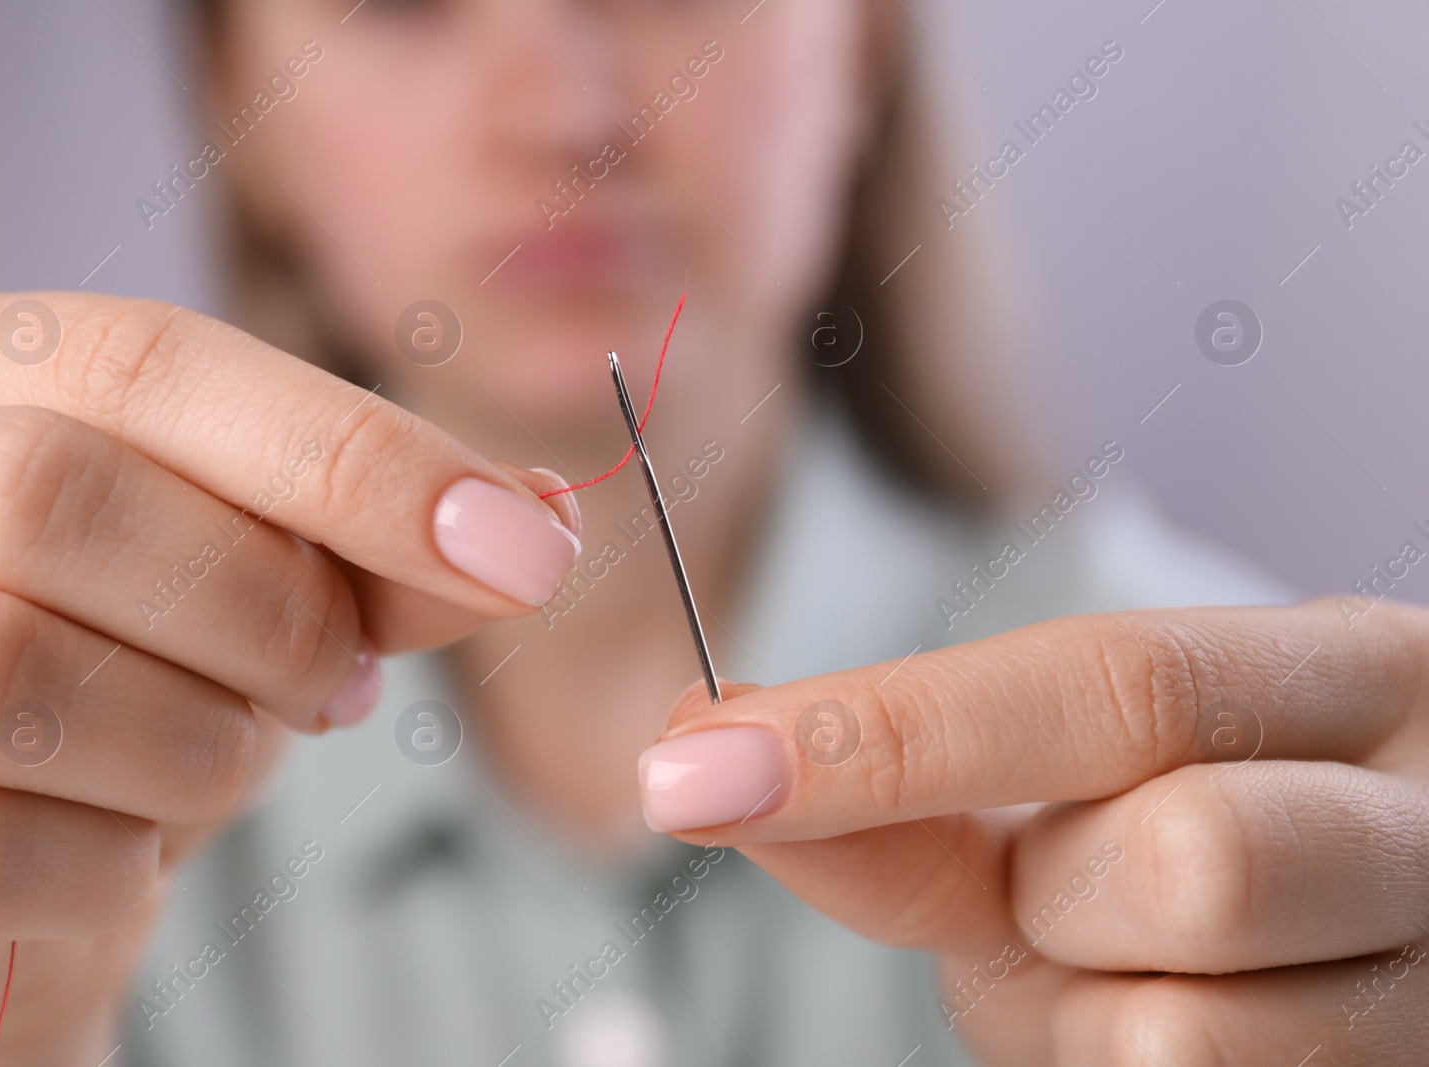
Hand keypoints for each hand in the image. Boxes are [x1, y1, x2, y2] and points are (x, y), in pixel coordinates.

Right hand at [0, 288, 579, 1061]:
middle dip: (262, 607)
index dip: (348, 453)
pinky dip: (105, 866)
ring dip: (195, 745)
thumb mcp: (233, 584)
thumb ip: (364, 544)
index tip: (521, 548)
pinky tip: (121, 853)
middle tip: (336, 686)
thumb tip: (533, 519)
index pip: (140, 361)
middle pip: (51, 494)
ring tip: (219, 766)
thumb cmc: (99, 695)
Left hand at [638, 601, 1428, 1064]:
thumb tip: (705, 763)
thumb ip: (922, 794)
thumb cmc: (1199, 839)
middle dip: (1060, 900)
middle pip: (1187, 860)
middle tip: (1071, 891)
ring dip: (1084, 1015)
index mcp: (1349, 675)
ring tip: (1131, 968)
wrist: (1374, 939)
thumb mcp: (1080, 791)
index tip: (696, 765)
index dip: (889, 731)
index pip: (1110, 682)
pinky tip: (1186, 1026)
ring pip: (1181, 1037)